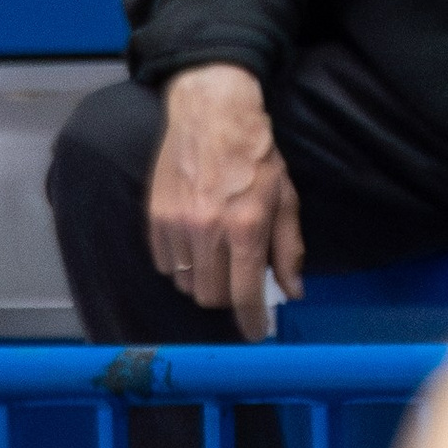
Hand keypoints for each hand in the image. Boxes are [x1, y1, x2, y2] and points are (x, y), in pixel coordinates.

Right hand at [146, 65, 301, 337]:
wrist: (211, 114)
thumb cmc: (255, 155)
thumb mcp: (285, 198)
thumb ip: (288, 248)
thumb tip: (293, 290)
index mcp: (246, 228)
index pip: (245, 295)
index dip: (252, 322)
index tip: (257, 332)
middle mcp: (208, 232)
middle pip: (211, 297)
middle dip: (227, 297)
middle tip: (237, 280)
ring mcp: (177, 225)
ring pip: (186, 284)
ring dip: (203, 281)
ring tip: (214, 259)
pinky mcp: (155, 218)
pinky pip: (164, 264)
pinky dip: (179, 265)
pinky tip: (193, 246)